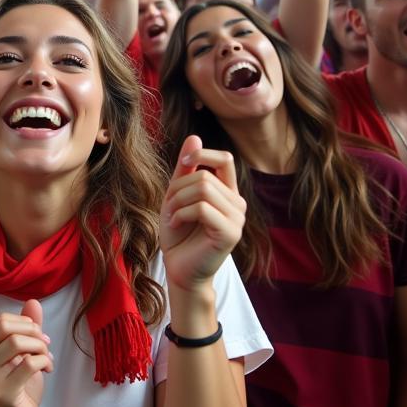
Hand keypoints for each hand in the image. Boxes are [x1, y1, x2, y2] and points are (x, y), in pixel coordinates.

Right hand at [0, 299, 51, 406]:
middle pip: (9, 328)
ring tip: (47, 359)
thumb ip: (25, 329)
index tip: (39, 336)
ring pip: (18, 343)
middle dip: (34, 333)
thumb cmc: (19, 388)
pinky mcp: (3, 394)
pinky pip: (29, 364)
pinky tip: (48, 369)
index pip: (1, 320)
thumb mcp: (22, 355)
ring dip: (41, 347)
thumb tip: (31, 302)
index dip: (25, 323)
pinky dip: (45, 362)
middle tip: (46, 346)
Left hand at [160, 136, 245, 290]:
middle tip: (168, 207)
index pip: (225, 159)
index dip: (202, 155)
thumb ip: (186, 170)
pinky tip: (175, 225)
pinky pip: (202, 208)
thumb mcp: (177, 196)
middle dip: (178, 188)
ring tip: (171, 216)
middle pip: (205, 176)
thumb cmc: (179, 235)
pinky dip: (181, 213)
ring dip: (177, 201)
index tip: (182, 165)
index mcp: (228, 192)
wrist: (179, 269)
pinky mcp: (230, 233)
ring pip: (203, 189)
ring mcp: (237, 219)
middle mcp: (237, 203)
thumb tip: (194, 137)